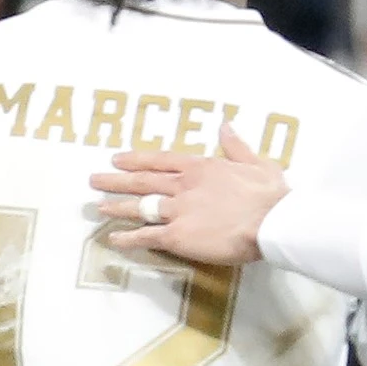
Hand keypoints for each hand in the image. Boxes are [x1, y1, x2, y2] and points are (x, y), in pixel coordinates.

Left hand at [93, 123, 286, 264]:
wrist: (271, 221)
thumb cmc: (270, 195)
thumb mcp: (257, 162)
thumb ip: (236, 146)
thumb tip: (225, 126)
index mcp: (201, 167)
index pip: (161, 160)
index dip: (137, 159)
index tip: (118, 158)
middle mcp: (183, 186)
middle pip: (142, 181)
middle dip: (116, 180)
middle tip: (95, 180)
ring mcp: (178, 211)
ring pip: (139, 207)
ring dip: (117, 206)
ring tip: (98, 206)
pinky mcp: (177, 236)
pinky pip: (147, 236)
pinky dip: (129, 238)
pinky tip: (114, 239)